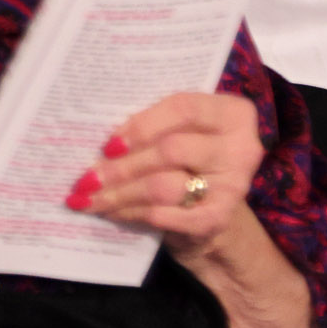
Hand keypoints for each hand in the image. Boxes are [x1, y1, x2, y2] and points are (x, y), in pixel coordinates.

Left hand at [61, 89, 264, 249]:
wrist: (213, 216)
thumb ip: (154, 126)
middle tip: (86, 178)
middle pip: (170, 150)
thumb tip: (97, 138)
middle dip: (121, 166)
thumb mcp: (181, 134)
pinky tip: (111, 213)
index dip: (141, 125)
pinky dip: (134, 214)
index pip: (183, 108)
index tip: (107, 144)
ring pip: (163, 186)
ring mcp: (233, 186)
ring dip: (119, 193)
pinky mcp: (220, 219)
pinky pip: (167, 216)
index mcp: (232, 113)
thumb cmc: (188, 163)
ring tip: (88, 198)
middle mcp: (240, 148)